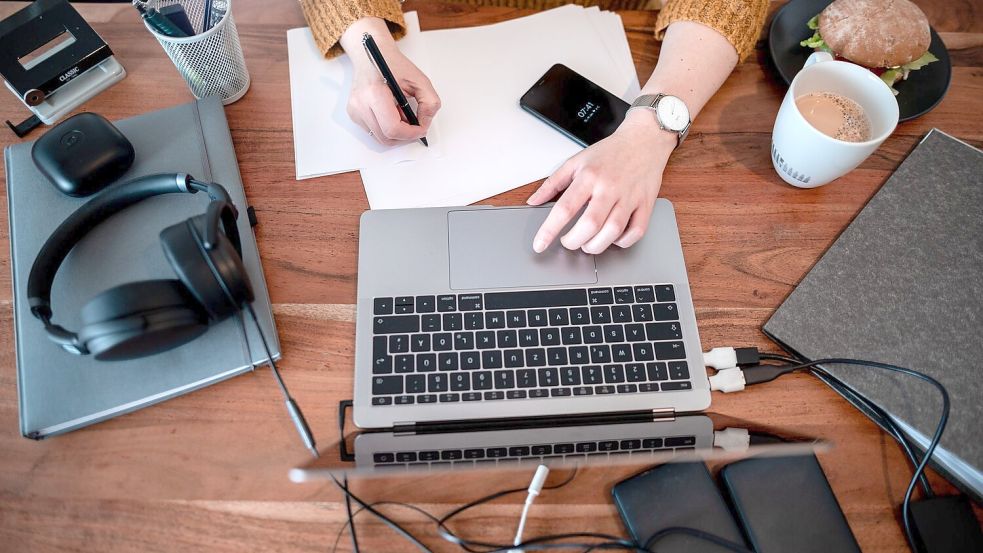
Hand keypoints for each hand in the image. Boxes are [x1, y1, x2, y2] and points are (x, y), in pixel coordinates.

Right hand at [340, 18, 440, 145]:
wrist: (370, 54)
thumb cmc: (392, 64)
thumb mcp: (419, 79)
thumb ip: (429, 102)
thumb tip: (425, 123)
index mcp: (375, 93)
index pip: (393, 129)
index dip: (411, 133)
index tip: (421, 128)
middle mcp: (360, 104)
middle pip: (386, 138)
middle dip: (405, 135)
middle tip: (414, 123)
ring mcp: (355, 110)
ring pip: (380, 138)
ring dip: (396, 132)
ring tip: (402, 114)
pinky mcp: (353, 114)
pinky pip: (374, 132)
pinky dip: (386, 128)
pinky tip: (391, 113)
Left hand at [527, 111, 675, 253]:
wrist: (644, 140)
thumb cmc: (609, 153)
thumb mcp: (575, 162)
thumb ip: (552, 183)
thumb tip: (533, 201)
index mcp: (589, 176)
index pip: (565, 208)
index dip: (549, 230)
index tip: (539, 245)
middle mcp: (609, 187)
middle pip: (590, 224)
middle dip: (574, 242)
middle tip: (568, 242)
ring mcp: (629, 197)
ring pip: (613, 231)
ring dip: (596, 246)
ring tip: (587, 244)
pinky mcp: (646, 204)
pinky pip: (636, 231)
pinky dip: (623, 242)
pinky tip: (612, 239)